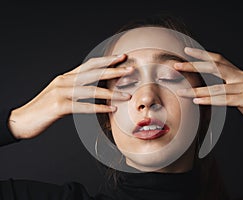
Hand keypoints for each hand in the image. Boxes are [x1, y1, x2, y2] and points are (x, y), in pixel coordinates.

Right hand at [8, 54, 132, 138]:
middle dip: (114, 71)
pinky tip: (111, 109)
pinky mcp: (58, 107)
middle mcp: (64, 81)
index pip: (90, 64)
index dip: (107, 60)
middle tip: (131, 70)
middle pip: (93, 73)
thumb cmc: (45, 108)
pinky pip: (83, 106)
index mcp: (66, 76)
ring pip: (90, 89)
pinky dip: (98, 108)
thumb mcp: (62, 93)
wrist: (22, 120)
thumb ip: (77, 89)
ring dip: (111, 92)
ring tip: (127, 95)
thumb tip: (96, 89)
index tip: (122, 57)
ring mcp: (61, 93)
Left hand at [174, 47, 242, 139]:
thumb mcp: (239, 95)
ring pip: (218, 87)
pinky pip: (226, 99)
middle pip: (216, 67)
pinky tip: (198, 100)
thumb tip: (203, 91)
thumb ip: (226, 89)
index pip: (219, 60)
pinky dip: (210, 99)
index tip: (187, 51)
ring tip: (182, 91)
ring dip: (197, 89)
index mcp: (240, 75)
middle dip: (195, 66)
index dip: (202, 55)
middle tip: (178, 66)